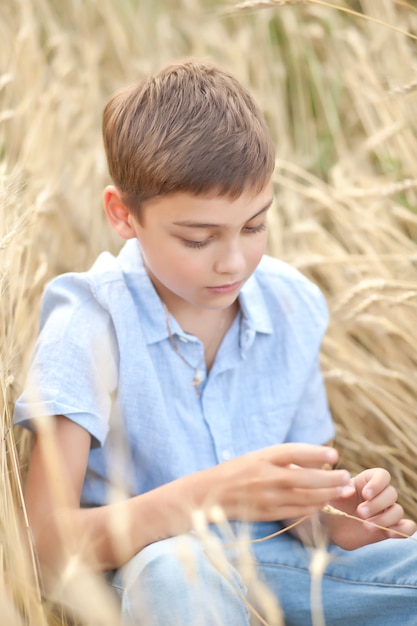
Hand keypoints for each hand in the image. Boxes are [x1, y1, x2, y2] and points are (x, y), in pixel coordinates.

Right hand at [209, 443, 352, 521]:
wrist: (211, 493)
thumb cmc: (239, 470)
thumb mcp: (259, 456)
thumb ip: (286, 458)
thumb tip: (319, 459)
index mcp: (263, 457)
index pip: (293, 452)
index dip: (315, 452)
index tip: (334, 454)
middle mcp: (266, 476)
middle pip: (304, 478)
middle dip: (330, 478)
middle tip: (347, 477)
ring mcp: (267, 497)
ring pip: (304, 497)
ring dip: (327, 494)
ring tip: (343, 491)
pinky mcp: (267, 513)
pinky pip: (296, 511)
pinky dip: (312, 507)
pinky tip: (324, 503)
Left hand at [325, 467, 416, 549]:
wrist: (328, 528)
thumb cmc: (329, 506)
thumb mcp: (330, 496)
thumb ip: (339, 490)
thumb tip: (351, 491)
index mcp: (367, 481)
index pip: (383, 475)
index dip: (377, 484)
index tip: (365, 494)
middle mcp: (379, 495)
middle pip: (392, 493)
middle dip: (377, 504)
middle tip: (360, 513)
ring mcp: (385, 512)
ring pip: (398, 510)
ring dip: (384, 519)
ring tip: (365, 526)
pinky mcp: (389, 528)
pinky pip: (408, 526)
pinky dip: (403, 529)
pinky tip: (388, 533)